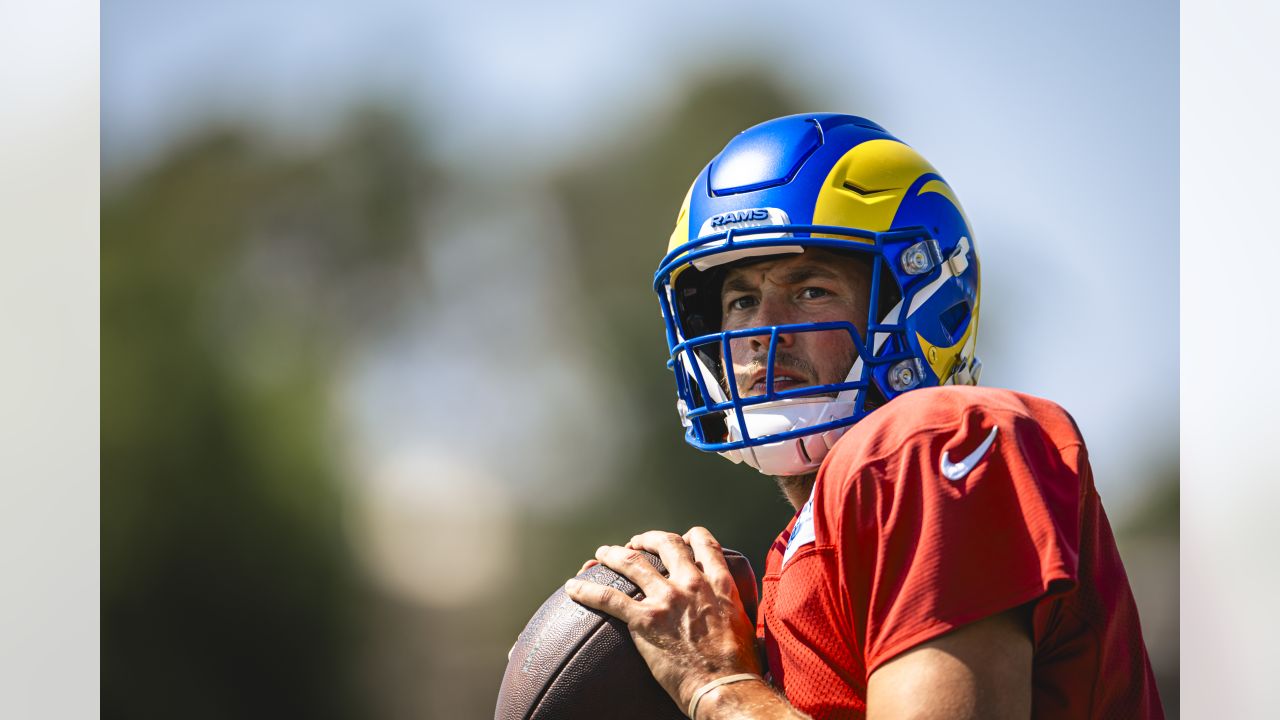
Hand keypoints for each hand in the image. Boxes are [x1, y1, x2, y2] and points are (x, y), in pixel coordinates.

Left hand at [564, 527, 761, 710]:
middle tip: (635, 543)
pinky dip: (587, 590)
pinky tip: (573, 587)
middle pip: (665, 544)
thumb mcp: (745, 625)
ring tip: (602, 553)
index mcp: (718, 584)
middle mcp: (692, 584)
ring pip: (633, 562)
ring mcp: (666, 600)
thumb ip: (734, 610)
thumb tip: (734, 617)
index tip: (680, 538)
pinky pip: (608, 598)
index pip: (704, 544)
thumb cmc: (738, 666)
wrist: (725, 687)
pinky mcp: (645, 620)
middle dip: (647, 539)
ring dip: (614, 554)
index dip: (689, 536)